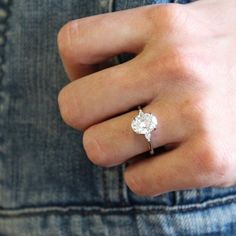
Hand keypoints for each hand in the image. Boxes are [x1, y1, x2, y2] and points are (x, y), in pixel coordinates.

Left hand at [57, 0, 235, 196]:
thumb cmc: (228, 52)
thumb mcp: (185, 26)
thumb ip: (135, 40)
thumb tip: (87, 66)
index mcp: (163, 23)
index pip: (75, 42)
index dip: (74, 67)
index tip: (92, 77)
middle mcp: (175, 65)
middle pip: (74, 106)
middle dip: (85, 118)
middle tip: (113, 115)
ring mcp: (194, 114)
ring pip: (98, 149)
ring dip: (112, 148)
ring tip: (140, 139)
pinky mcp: (211, 160)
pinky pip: (138, 181)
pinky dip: (144, 175)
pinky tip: (167, 159)